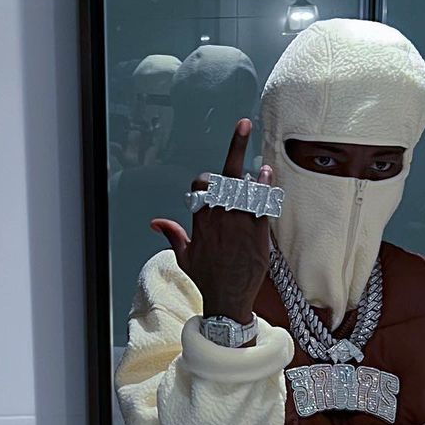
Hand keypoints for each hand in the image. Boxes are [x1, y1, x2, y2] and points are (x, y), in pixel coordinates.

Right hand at [151, 118, 272, 325]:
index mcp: (201, 221)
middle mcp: (219, 218)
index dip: (207, 179)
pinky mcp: (258, 233)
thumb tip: (156, 222)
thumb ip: (172, 234)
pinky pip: (263, 203)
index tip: (211, 182)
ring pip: (248, 185)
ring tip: (260, 161)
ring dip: (254, 168)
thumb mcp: (185, 257)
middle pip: (226, 175)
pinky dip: (266, 186)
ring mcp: (239, 224)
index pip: (202, 185)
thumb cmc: (207, 280)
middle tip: (243, 124)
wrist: (228, 300)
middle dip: (234, 148)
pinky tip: (268, 174)